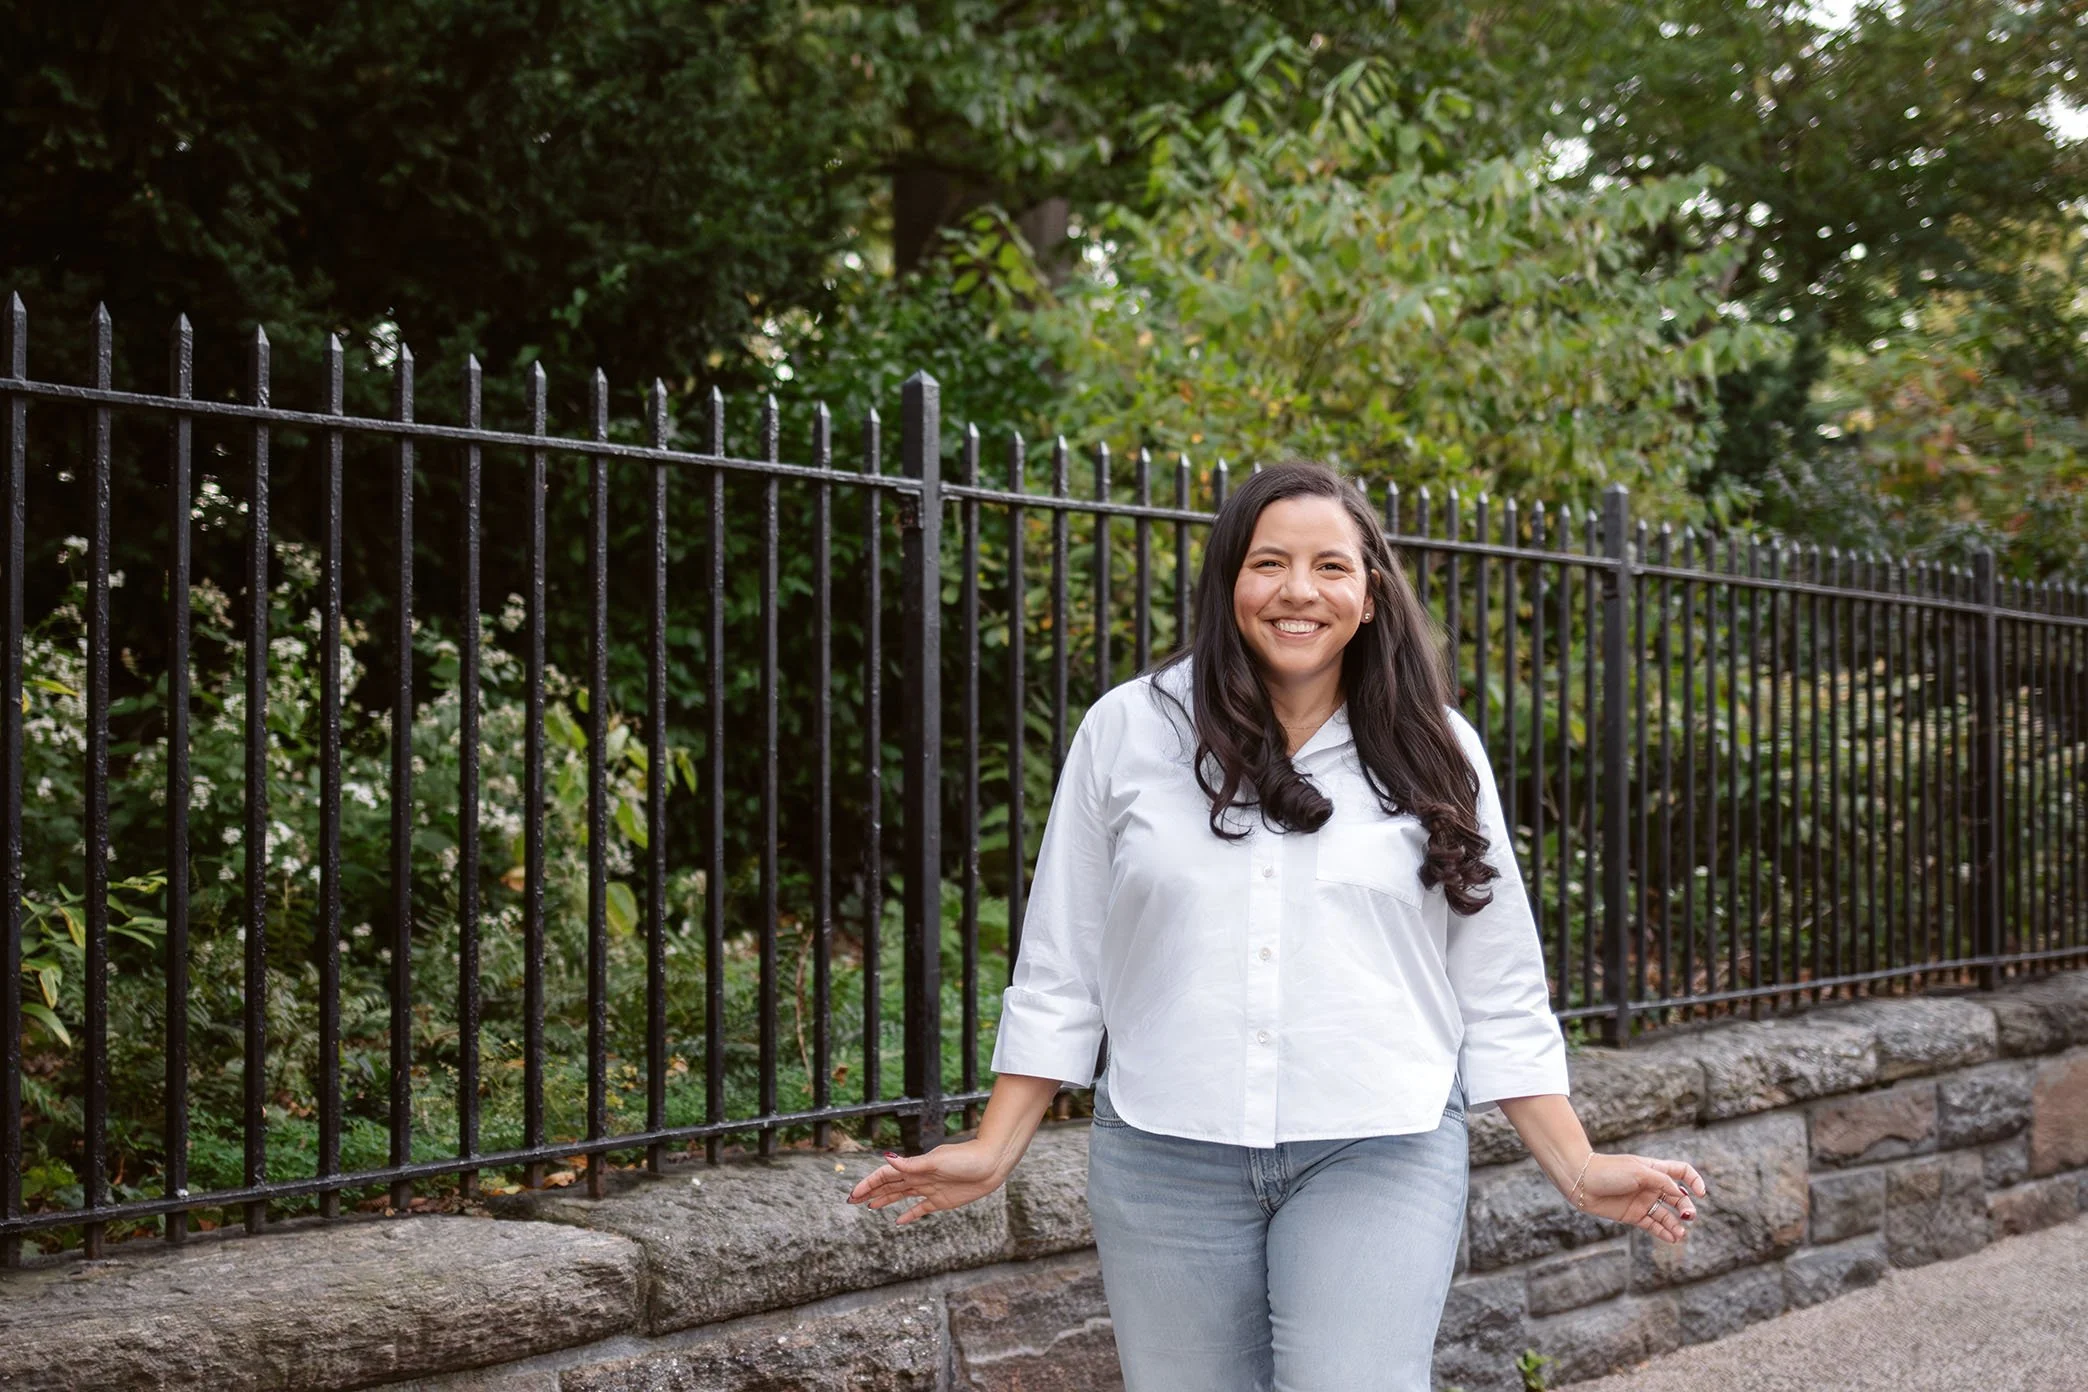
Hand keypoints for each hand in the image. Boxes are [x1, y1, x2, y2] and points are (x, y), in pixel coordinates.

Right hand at [845, 1138, 1009, 1225]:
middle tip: (853, 1200)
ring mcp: (930, 1189)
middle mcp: (920, 1178)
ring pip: (901, 1196)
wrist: (991, 1164)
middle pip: (890, 1186)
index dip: (869, 1184)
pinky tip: (898, 1221)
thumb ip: (911, 1164)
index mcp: (916, 1167)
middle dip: (871, 1192)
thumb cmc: (966, 1158)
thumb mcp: (937, 1161)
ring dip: (885, 1200)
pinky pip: (921, 1209)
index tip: (853, 1194)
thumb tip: (887, 1158)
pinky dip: (909, 1215)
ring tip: (870, 1206)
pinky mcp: (942, 1201)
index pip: (885, 1176)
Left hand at [1568, 1153, 1705, 1243]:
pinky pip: (1653, 1225)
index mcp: (1654, 1169)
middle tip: (1687, 1216)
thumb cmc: (1609, 1170)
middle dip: (1686, 1207)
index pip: (1682, 1172)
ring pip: (1666, 1214)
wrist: (1581, 1181)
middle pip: (1677, 1197)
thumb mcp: (1639, 1172)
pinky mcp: (1633, 1215)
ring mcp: (1642, 1201)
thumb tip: (1681, 1194)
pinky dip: (1664, 1232)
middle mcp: (1651, 1186)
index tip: (1701, 1193)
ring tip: (1680, 1234)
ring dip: (1676, 1224)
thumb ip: (1662, 1182)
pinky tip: (1672, 1238)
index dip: (1694, 1181)